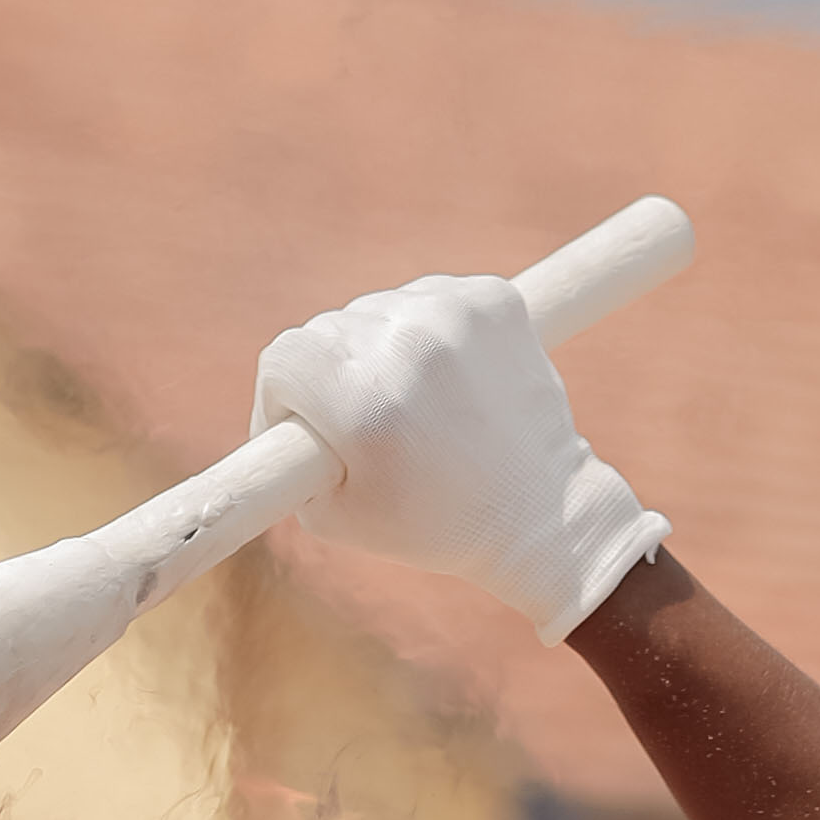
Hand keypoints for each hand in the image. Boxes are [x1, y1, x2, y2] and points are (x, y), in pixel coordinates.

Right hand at [252, 275, 666, 642]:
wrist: (543, 513)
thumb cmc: (431, 523)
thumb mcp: (329, 513)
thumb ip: (282, 454)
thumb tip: (276, 404)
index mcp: (364, 399)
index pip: (282, 359)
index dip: (284, 400)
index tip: (309, 431)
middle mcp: (408, 342)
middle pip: (326, 331)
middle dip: (332, 378)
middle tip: (368, 426)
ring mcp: (455, 312)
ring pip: (375, 311)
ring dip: (381, 351)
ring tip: (419, 407)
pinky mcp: (493, 296)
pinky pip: (426, 300)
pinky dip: (426, 333)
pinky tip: (450, 382)